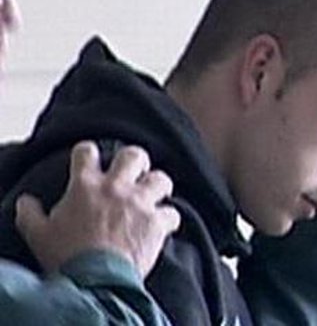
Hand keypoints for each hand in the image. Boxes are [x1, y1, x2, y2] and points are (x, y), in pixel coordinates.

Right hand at [14, 141, 180, 276]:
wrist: (94, 281)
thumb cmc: (66, 258)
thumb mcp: (38, 234)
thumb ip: (31, 214)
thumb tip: (26, 202)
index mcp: (85, 185)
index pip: (87, 151)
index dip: (89, 153)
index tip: (91, 161)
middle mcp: (116, 188)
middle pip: (134, 155)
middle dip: (137, 162)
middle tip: (135, 174)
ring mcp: (139, 203)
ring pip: (161, 179)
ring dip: (159, 188)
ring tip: (154, 197)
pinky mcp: (157, 222)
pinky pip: (173, 213)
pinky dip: (169, 220)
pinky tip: (164, 226)